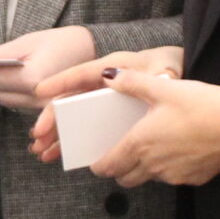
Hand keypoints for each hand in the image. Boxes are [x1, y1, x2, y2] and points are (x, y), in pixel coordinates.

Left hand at [0, 25, 94, 113]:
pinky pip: (15, 104)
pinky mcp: (43, 110)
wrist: (92, 52)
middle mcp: (35, 99)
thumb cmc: (62, 43)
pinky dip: (5, 93)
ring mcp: (40, 108)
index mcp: (31, 79)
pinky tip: (3, 81)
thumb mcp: (28, 42)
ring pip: (3, 101)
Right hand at [30, 46, 184, 163]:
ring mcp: (103, 99)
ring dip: (58, 134)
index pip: (81, 74)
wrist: (181, 72)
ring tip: (43, 152)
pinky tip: (60, 155)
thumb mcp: (165, 66)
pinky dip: (72, 141)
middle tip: (39, 137)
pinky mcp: (108, 114)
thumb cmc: (170, 63)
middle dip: (52, 119)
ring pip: (74, 117)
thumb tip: (156, 79)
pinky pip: (86, 128)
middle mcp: (102, 83)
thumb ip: (160, 73)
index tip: (40, 92)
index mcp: (112, 68)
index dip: (60, 82)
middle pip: (70, 100)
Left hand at [89, 67, 219, 188]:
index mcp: (141, 144)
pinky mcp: (194, 179)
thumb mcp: (164, 87)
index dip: (99, 165)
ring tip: (152, 146)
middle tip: (122, 154)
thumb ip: (132, 82)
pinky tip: (179, 149)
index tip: (97, 161)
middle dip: (119, 169)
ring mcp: (174, 175)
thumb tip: (108, 76)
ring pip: (149, 178)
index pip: (108, 166)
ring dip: (144, 168)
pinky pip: (173, 177)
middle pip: (125, 178)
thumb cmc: (202, 104)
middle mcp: (154, 166)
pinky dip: (169, 168)